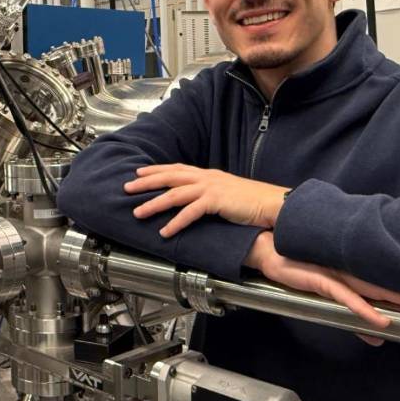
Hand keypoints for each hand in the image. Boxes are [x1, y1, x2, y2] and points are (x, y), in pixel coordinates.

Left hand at [124, 164, 289, 237]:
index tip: (139, 172)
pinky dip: (176, 222)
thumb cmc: (254, 202)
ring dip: (154, 203)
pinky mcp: (217, 201)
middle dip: (146, 182)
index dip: (157, 170)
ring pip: (175, 194)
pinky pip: (191, 212)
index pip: (177, 169)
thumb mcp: (228, 194)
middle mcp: (207, 178)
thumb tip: (197, 201)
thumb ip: (211, 195)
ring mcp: (212, 188)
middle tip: (127, 188)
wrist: (272, 204)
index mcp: (209, 175)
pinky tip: (165, 231)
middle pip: (170, 177)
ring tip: (138, 212)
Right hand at [245, 232, 399, 345]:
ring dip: (399, 299)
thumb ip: (353, 314)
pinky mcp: (319, 279)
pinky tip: (380, 319)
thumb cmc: (297, 265)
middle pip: (388, 283)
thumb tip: (378, 335)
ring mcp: (335, 271)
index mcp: (354, 268)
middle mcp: (349, 267)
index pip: (388, 279)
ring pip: (374, 287)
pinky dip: (362, 309)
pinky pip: (344, 296)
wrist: (267, 246)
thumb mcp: (328, 294)